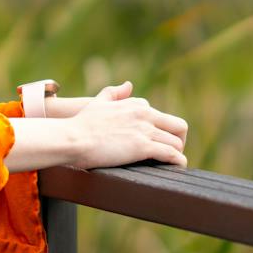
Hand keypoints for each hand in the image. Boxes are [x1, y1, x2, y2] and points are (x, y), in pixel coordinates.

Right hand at [65, 80, 187, 170]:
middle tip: (171, 153)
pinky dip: (178, 162)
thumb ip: (114, 92)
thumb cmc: (81, 124)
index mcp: (135, 105)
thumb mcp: (98, 102)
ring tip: (172, 164)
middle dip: (179, 140)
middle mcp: (144, 115)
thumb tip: (128, 84)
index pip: (159, 115)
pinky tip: (177, 168)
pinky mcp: (142, 147)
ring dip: (178, 154)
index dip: (160, 130)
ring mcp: (144, 130)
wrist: (73, 138)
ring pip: (177, 142)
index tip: (155, 141)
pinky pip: (171, 154)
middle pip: (178, 126)